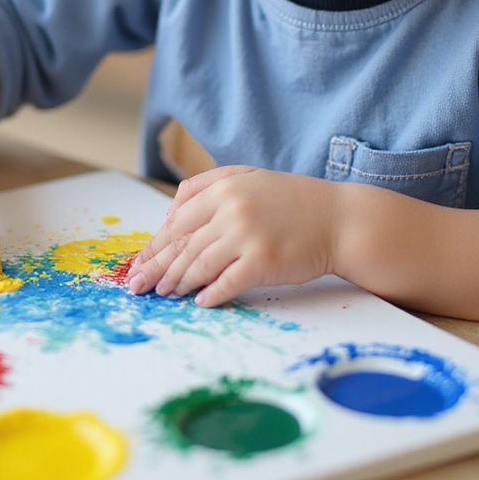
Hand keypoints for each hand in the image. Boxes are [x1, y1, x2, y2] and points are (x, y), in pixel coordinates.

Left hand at [128, 165, 337, 306]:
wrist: (340, 219)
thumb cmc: (294, 201)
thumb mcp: (248, 177)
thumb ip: (207, 186)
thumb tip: (170, 216)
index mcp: (224, 188)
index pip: (177, 221)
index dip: (156, 246)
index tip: (140, 262)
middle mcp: (232, 210)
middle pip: (182, 245)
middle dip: (156, 268)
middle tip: (138, 287)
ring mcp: (247, 236)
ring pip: (199, 265)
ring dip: (178, 283)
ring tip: (165, 295)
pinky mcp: (263, 261)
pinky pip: (227, 283)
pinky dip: (210, 295)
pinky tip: (200, 302)